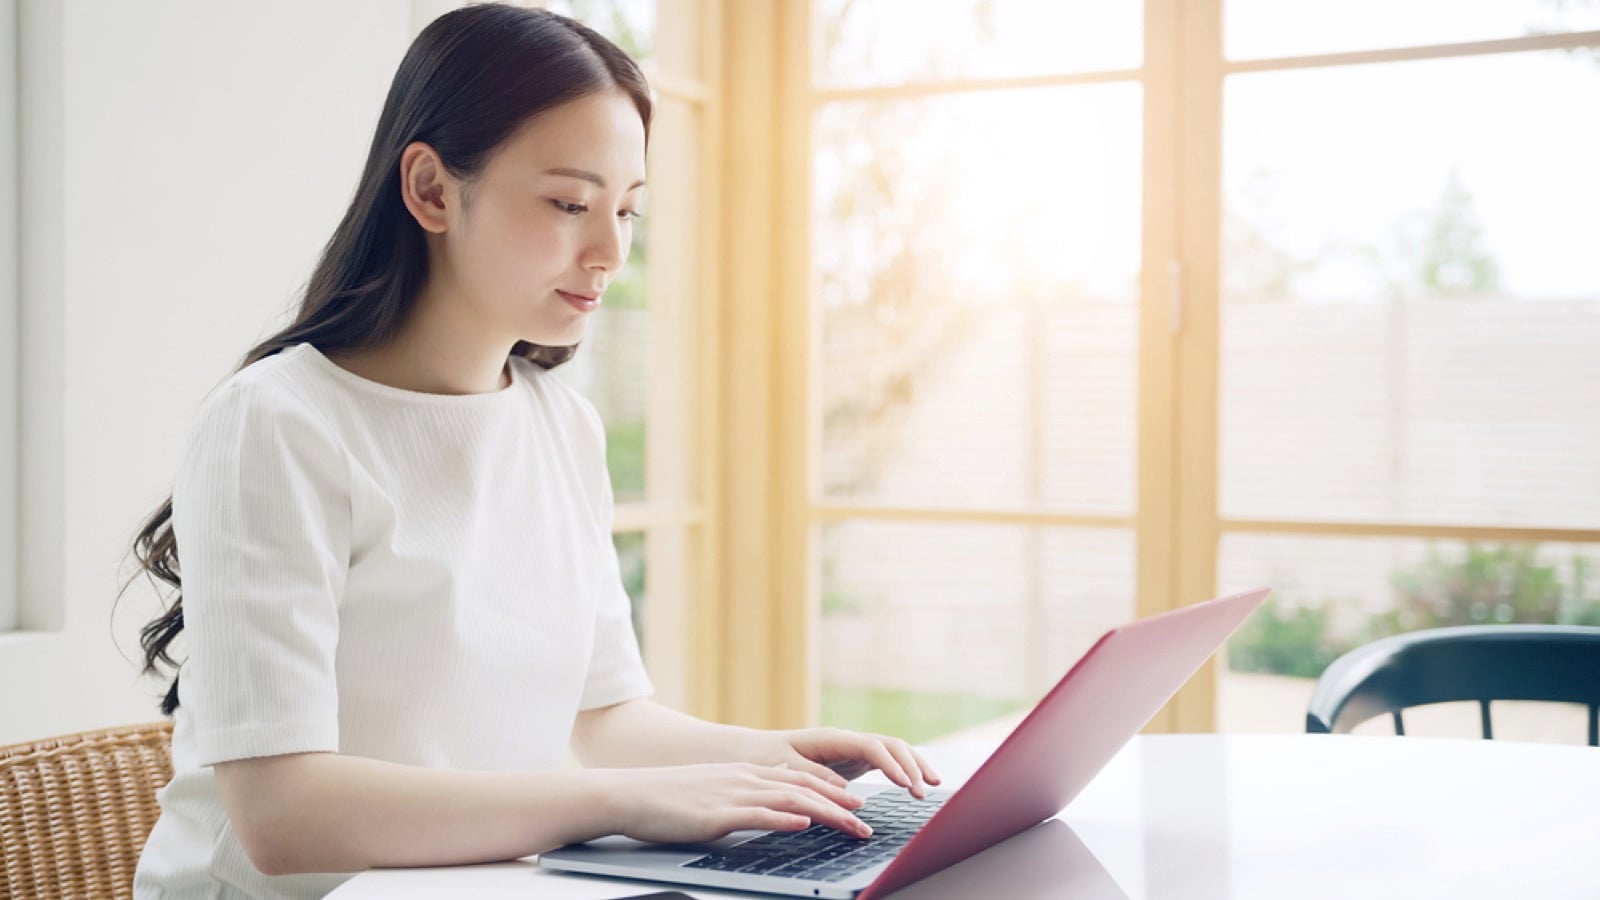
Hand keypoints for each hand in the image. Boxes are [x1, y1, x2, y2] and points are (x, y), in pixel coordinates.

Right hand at [605, 762, 871, 843]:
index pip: (797, 779)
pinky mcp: (717, 814)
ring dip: (827, 813)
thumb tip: (762, 813)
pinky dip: (786, 817)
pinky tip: (805, 823)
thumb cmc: (664, 799)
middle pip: (803, 788)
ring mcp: (732, 794)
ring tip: (853, 825)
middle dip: (840, 804)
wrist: (629, 793)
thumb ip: (738, 800)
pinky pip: (759, 814)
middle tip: (867, 819)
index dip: (830, 790)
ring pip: (791, 800)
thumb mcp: (710, 793)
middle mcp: (744, 779)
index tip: (855, 802)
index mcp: (743, 774)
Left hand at [760, 727, 942, 798]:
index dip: (892, 765)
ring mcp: (852, 748)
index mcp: (831, 738)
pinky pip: (885, 761)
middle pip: (890, 745)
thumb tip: (844, 790)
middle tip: (924, 792)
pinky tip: (917, 784)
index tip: (906, 785)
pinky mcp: (853, 760)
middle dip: (911, 765)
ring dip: (914, 765)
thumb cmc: (765, 758)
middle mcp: (846, 739)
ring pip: (893, 750)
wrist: (755, 751)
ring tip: (934, 785)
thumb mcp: (785, 767)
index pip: (871, 747)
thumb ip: (814, 776)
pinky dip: (903, 770)